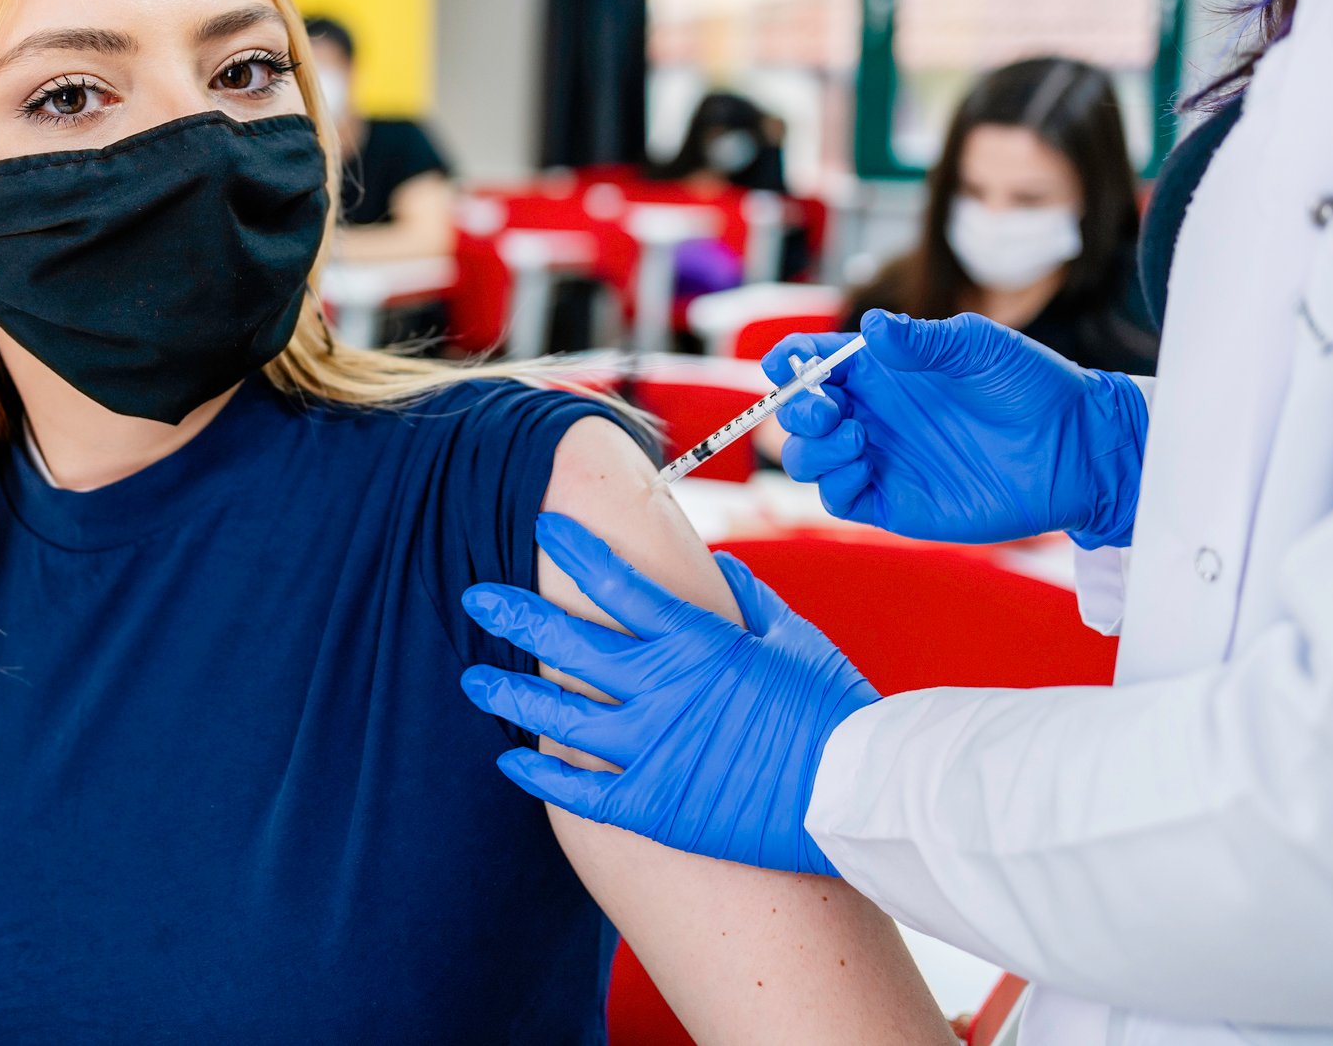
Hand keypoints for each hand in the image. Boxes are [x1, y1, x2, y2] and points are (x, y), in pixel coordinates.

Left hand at [459, 513, 877, 876]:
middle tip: (478, 596)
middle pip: (568, 643)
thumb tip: (717, 565)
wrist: (860, 796)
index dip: (575, 549)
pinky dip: (539, 775)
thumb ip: (749, 601)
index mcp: (696, 640)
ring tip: (472, 678)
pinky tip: (508, 759)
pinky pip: (580, 790)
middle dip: (516, 615)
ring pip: (559, 716)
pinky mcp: (654, 805)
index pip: (617, 581)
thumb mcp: (796, 639)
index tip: (543, 527)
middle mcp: (662, 688)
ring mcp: (652, 749)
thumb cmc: (836, 713)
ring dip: (508, 693)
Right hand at [766, 310, 1146, 547]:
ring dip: (812, 448)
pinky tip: (864, 465)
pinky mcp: (894, 502)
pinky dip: (834, 483)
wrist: (1076, 447)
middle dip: (796, 409)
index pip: (813, 363)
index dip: (788, 361)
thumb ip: (922, 341)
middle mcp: (872, 414)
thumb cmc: (1033, 386)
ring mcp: (880, 460)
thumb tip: (870, 326)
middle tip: (827, 407)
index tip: (785, 363)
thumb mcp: (979, 347)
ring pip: (807, 459)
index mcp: (882, 370)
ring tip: (856, 435)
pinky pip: (838, 499)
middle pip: (798, 415)